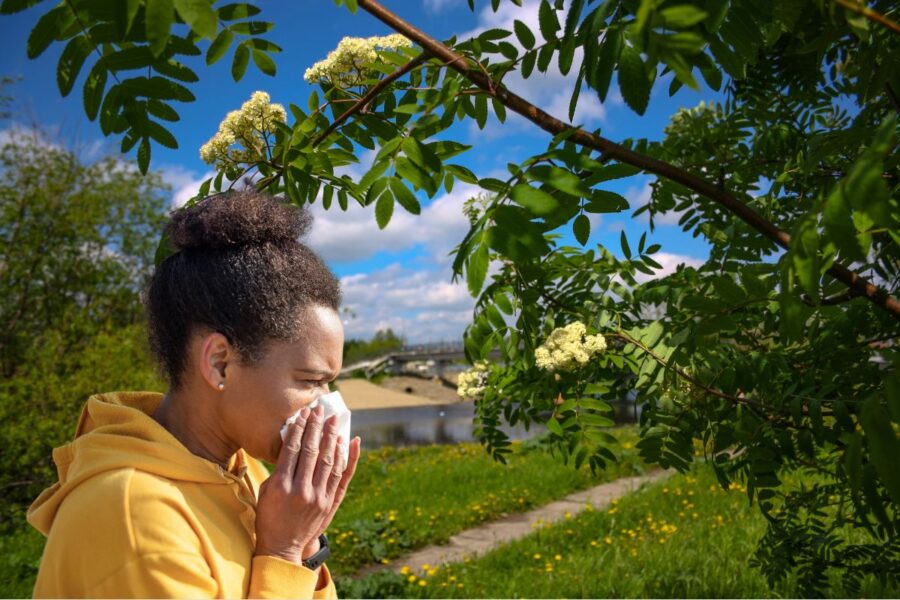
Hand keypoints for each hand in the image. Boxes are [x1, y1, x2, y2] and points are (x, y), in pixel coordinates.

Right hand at [254, 405, 360, 564]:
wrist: (283, 549)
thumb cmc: (269, 517)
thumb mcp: (265, 492)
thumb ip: (278, 470)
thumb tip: (292, 444)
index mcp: (280, 486)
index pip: (292, 449)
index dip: (299, 429)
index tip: (303, 414)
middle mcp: (301, 490)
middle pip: (312, 451)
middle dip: (316, 427)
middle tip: (320, 410)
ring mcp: (318, 497)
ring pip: (329, 460)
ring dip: (332, 437)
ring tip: (334, 420)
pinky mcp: (329, 503)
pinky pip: (341, 476)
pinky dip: (348, 458)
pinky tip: (350, 442)